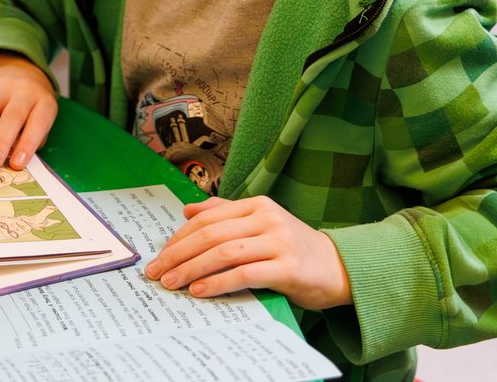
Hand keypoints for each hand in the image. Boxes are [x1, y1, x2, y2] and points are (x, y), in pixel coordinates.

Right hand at [0, 52, 55, 170]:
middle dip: (0, 141)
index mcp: (42, 102)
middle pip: (11, 116)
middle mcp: (21, 92)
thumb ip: (32, 137)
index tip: (16, 164)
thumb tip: (14, 161)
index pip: (37, 123)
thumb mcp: (42, 117)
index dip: (27, 143)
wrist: (21, 72)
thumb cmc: (34, 107)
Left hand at [143, 196, 351, 310]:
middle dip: (178, 254)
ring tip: (172, 283)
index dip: (178, 238)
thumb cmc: (293, 249)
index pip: (206, 219)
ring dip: (192, 269)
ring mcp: (279, 241)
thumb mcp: (260, 224)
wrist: (339, 268)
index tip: (160, 255)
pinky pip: (244, 274)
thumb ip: (225, 214)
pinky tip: (199, 291)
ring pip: (223, 253)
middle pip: (210, 235)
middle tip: (157, 272)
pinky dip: (217, 283)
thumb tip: (188, 211)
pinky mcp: (288, 267)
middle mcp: (267, 218)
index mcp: (256, 205)